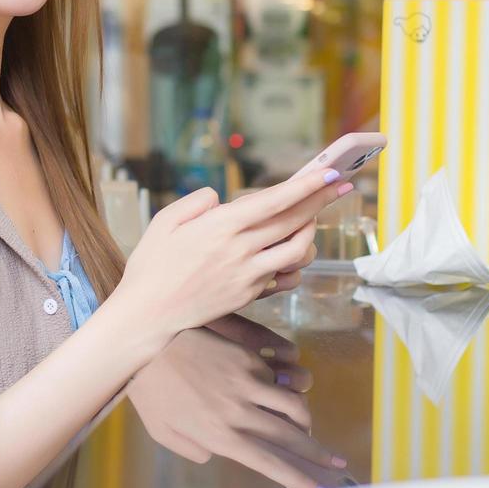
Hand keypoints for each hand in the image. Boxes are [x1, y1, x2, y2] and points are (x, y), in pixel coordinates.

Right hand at [111, 170, 351, 342]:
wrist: (148, 313)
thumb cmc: (152, 264)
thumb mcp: (166, 220)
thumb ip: (197, 202)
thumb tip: (222, 198)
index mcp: (221, 226)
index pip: (275, 201)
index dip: (306, 186)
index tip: (328, 174)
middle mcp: (241, 250)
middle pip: (294, 222)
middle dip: (322, 200)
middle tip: (340, 185)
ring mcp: (248, 276)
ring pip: (297, 252)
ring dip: (310, 234)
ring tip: (310, 221)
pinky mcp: (249, 295)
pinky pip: (284, 278)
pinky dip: (293, 265)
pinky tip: (290, 255)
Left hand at [126, 322, 347, 487]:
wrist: (146, 341)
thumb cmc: (149, 391)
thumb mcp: (163, 431)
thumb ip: (192, 450)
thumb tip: (214, 456)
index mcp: (219, 436)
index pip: (269, 463)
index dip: (297, 479)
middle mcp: (239, 413)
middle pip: (290, 438)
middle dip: (317, 455)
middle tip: (336, 466)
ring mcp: (246, 383)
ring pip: (293, 405)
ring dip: (306, 420)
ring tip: (308, 428)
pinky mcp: (247, 358)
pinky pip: (275, 377)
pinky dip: (280, 388)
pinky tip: (275, 392)